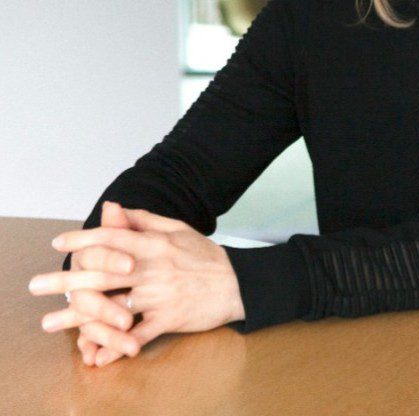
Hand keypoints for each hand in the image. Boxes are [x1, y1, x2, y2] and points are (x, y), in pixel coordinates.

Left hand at [30, 206, 244, 365]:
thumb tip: (117, 209)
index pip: (113, 237)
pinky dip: (116, 347)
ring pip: (113, 306)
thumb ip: (145, 221)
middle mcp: (153, 269)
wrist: (236, 283)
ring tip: (51, 322)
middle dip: (66, 279)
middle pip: (103, 272)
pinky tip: (95, 355)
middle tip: (36, 285)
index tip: (59, 242)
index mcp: (155, 244)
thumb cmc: (205, 255)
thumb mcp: (178, 230)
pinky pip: (137, 335)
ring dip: (79, 316)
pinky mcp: (168, 319)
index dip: (84, 238)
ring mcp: (160, 296)